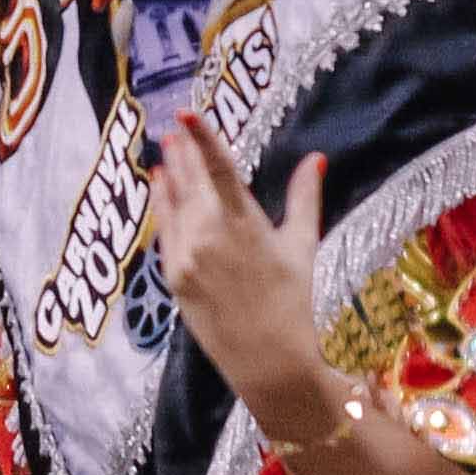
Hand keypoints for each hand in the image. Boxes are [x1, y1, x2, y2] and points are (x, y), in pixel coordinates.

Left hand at [149, 120, 336, 427]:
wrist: (269, 361)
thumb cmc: (294, 303)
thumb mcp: (302, 246)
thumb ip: (305, 198)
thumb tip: (316, 158)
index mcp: (247, 223)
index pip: (220, 169)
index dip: (202, 137)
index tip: (186, 113)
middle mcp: (212, 234)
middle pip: (191, 180)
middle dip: (182, 151)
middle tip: (173, 125)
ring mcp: (188, 256)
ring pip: (173, 203)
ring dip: (169, 173)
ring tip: (166, 148)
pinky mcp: (173, 276)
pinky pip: (164, 231)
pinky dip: (161, 205)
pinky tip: (159, 186)